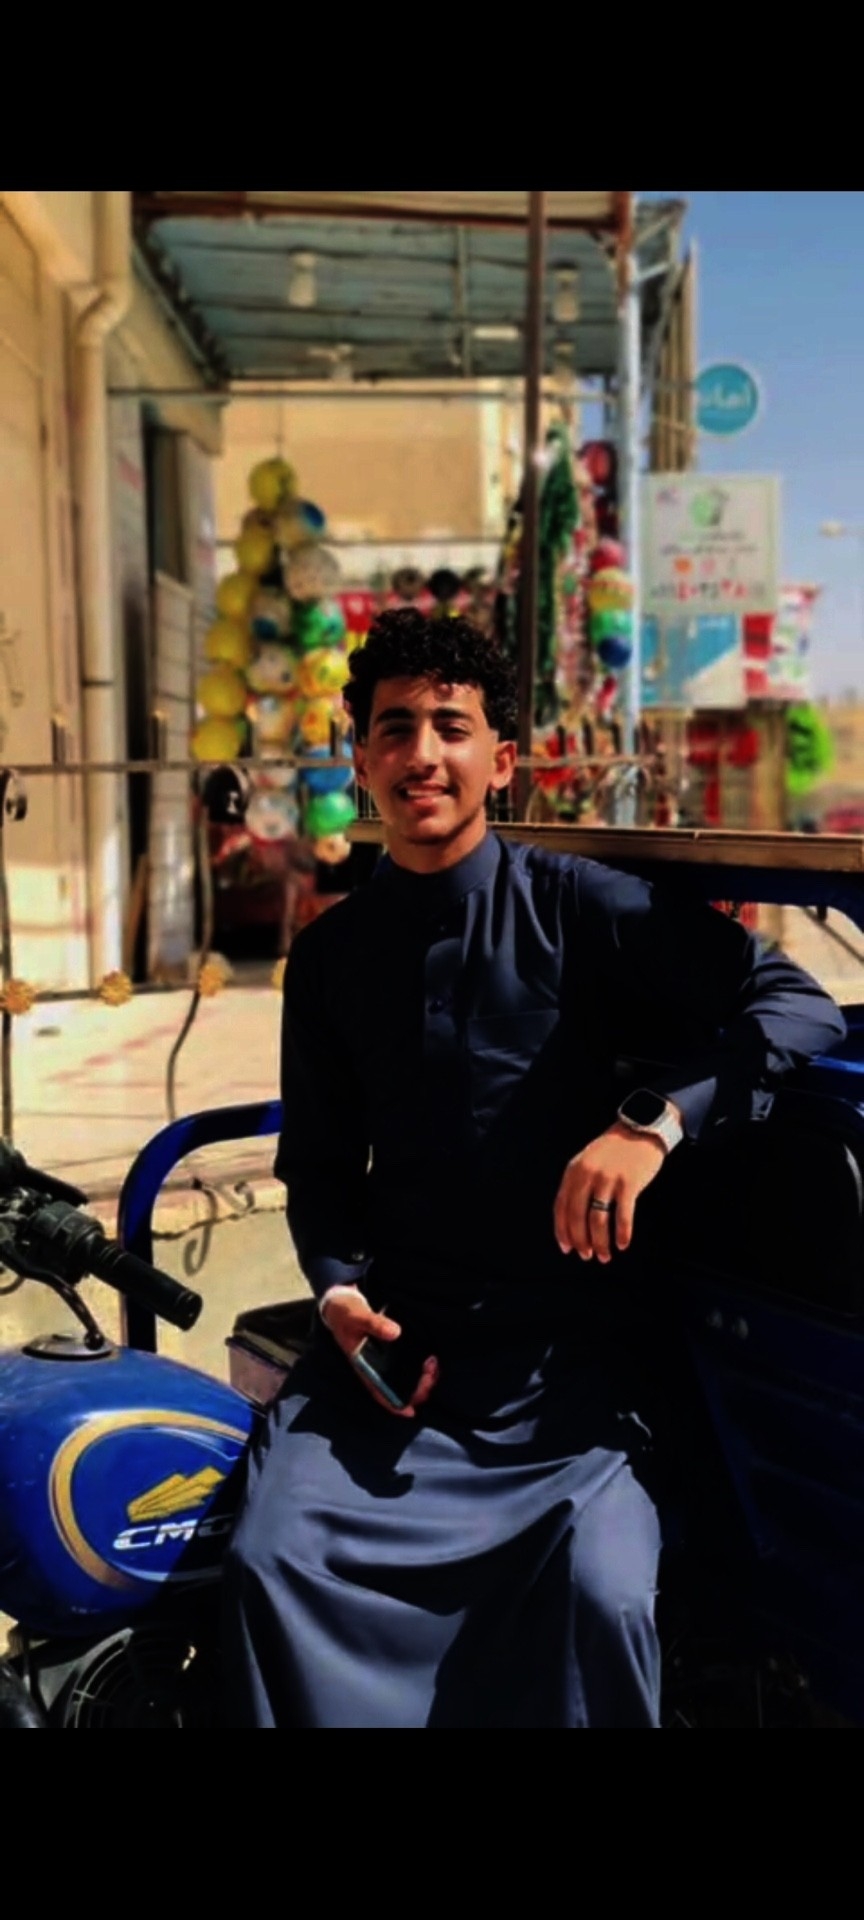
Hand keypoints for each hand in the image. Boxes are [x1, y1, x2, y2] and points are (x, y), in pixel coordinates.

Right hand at [320, 1286, 438, 1418]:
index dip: (393, 1404)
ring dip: (420, 1378)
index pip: (378, 1391)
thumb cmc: (345, 1313)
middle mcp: (374, 1367)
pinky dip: (419, 1366)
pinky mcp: (391, 1348)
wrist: (341, 1302)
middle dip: (416, 1388)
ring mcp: (383, 1359)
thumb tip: (395, 1332)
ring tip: (432, 1364)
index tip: (410, 1411)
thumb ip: (374, 1323)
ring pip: (404, 1378)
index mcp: (362, 1366)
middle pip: (396, 1387)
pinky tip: (430, 1360)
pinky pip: (407, 1363)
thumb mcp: (357, 1316)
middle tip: (429, 1373)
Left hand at [553, 1122, 667, 1264]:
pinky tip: (622, 1244)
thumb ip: (579, 1184)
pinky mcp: (628, 1183)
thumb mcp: (588, 1161)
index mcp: (573, 1170)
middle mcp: (587, 1175)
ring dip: (600, 1243)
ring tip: (605, 1256)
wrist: (642, 1127)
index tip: (567, 1248)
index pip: (560, 1207)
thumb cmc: (615, 1149)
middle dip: (581, 1241)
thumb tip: (573, 1221)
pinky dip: (622, 1234)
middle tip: (587, 1256)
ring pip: (598, 1221)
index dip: (562, 1231)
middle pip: (577, 1217)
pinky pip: (622, 1216)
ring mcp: (608, 1179)